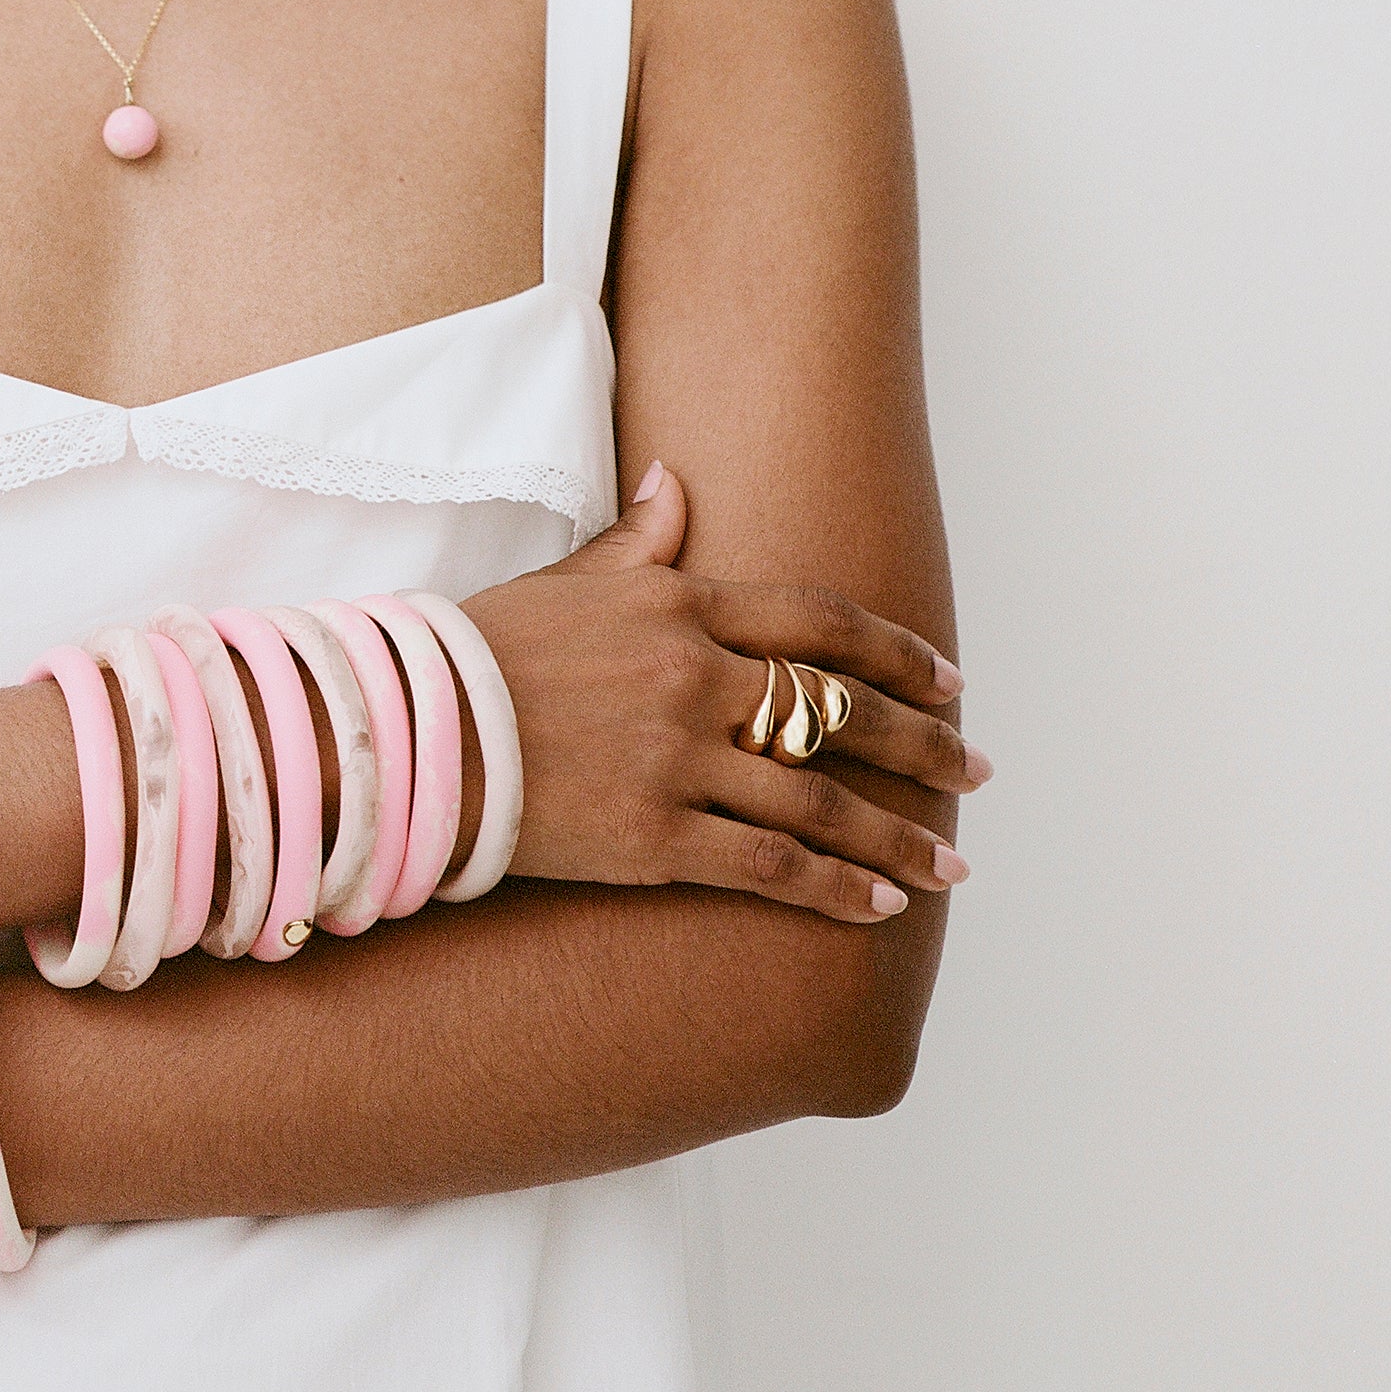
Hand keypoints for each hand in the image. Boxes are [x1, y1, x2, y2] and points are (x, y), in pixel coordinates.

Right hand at [461, 466, 987, 922]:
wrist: (411, 732)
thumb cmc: (481, 652)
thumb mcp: (564, 581)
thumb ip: (636, 545)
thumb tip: (675, 483)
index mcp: (676, 605)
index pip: (817, 622)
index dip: (895, 653)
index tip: (948, 683)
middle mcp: (691, 677)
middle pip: (839, 711)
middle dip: (922, 746)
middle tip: (979, 773)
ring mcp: (678, 761)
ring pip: (819, 801)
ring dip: (897, 838)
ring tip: (949, 867)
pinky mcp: (656, 838)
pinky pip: (770, 866)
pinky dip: (835, 890)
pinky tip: (879, 909)